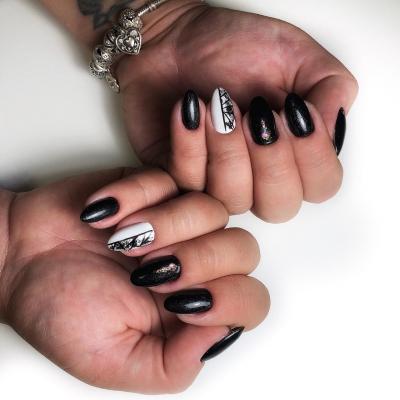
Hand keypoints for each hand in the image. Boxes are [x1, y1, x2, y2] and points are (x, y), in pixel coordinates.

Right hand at [0, 168, 268, 393]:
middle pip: (243, 250)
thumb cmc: (63, 311)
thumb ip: (174, 365)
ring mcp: (178, 220)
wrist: (19, 261)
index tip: (174, 300)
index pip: (252, 301)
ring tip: (121, 240)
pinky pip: (173, 178)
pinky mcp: (155, 187)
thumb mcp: (115, 361)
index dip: (228, 299)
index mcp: (193, 309)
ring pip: (214, 210)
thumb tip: (220, 332)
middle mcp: (195, 262)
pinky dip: (137, 195)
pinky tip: (104, 216)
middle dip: (198, 259)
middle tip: (146, 269)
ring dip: (167, 225)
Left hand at [117, 2, 357, 220]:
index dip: (312, 156)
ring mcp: (219, 184)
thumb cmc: (232, 49)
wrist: (174, 43)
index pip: (321, 186)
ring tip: (217, 103)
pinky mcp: (182, 180)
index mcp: (294, 154)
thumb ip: (328, 88)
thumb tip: (330, 128)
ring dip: (228, 148)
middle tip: (257, 112)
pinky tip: (190, 109)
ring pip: (234, 199)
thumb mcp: (294, 54)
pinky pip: (191, 183)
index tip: (294, 109)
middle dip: (270, 158)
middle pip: (279, 206)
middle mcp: (259, 178)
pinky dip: (191, 143)